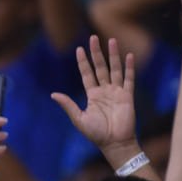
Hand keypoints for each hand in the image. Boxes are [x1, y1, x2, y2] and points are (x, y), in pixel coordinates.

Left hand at [51, 36, 136, 152]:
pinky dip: (128, 68)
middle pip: (100, 67)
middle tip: (93, 37)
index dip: (83, 62)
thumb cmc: (96, 133)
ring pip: (115, 69)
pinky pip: (129, 79)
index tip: (79, 49)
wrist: (114, 142)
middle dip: (97, 53)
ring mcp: (117, 92)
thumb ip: (68, 105)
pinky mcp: (127, 96)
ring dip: (113, 55)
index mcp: (92, 95)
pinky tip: (128, 56)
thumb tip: (53, 94)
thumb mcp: (78, 118)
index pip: (87, 74)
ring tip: (111, 40)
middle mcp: (104, 90)